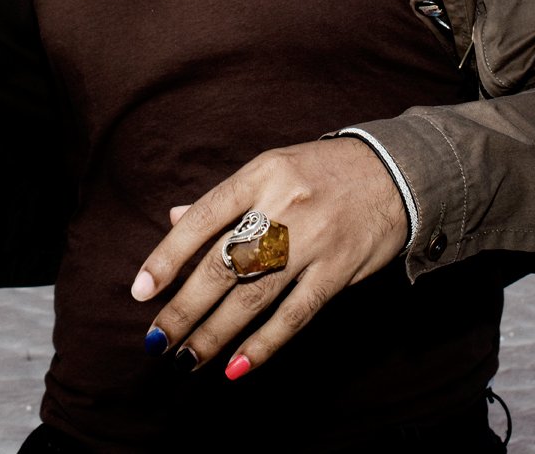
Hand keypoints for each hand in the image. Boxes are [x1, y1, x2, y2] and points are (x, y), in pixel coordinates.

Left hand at [131, 138, 406, 377]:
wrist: (394, 171)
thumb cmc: (322, 171)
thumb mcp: (271, 169)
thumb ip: (226, 200)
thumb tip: (173, 220)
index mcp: (260, 174)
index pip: (203, 218)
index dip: (168, 255)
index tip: (141, 290)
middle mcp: (283, 205)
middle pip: (223, 264)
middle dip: (184, 307)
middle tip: (156, 340)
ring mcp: (312, 240)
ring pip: (253, 294)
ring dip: (216, 332)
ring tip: (186, 358)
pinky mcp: (339, 270)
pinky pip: (296, 314)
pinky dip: (265, 343)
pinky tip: (237, 365)